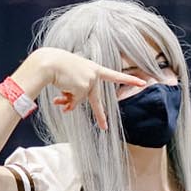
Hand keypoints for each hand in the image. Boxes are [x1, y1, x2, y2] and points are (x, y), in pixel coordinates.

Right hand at [24, 46, 143, 133]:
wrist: (47, 62)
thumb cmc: (55, 67)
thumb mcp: (70, 80)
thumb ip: (73, 95)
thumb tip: (68, 109)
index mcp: (93, 69)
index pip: (114, 75)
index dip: (128, 79)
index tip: (142, 83)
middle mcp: (95, 76)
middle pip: (96, 100)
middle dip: (99, 116)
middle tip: (104, 128)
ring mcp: (91, 82)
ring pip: (78, 100)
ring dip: (66, 97)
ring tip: (60, 85)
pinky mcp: (84, 87)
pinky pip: (73, 101)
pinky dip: (64, 98)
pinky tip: (60, 88)